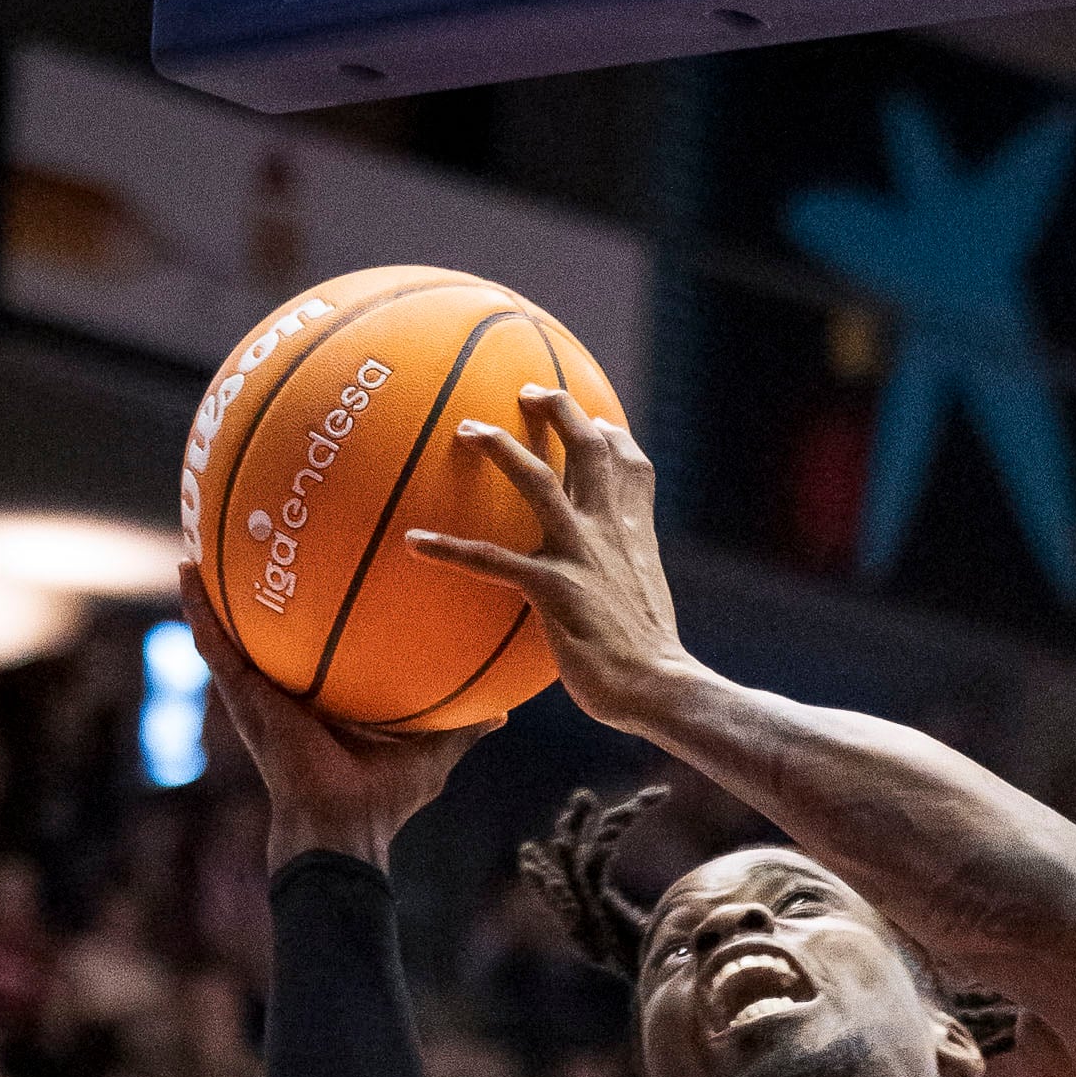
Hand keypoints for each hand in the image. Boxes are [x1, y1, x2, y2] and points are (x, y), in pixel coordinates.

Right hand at [180, 569, 492, 870]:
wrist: (344, 824)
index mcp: (324, 702)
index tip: (320, 571)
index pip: (318, 651)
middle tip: (256, 542)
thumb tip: (502, 712)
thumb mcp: (432, 752)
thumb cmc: (385, 796)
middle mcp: (286, 692)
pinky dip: (198, 608)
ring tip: (199, 542)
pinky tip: (187, 570)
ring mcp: (259, 693)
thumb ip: (462, 727)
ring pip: (229, 632)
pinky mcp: (242, 696)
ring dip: (213, 590)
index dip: (315, 617)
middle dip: (259, 594)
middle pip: (270, 635)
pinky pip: (214, 644)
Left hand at [411, 384, 693, 737]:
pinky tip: (415, 543)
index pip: (631, 468)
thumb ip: (620, 579)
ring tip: (466, 428)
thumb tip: (601, 587)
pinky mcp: (554, 590)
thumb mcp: (644, 605)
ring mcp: (582, 556)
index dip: (611, 436)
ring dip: (501, 448)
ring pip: (538, 481)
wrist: (660, 688)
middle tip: (526, 388)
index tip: (594, 419)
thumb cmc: (649, 660)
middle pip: (589, 450)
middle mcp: (610, 533)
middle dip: (559, 410)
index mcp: (635, 536)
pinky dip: (451, 549)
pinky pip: (492, 561)